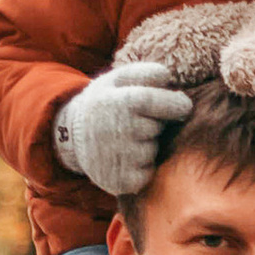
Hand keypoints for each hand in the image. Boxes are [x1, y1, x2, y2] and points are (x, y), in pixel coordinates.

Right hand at [54, 61, 192, 195]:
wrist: (71, 137)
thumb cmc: (104, 104)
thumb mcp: (117, 80)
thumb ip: (145, 73)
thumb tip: (168, 78)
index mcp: (116, 102)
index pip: (152, 100)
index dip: (174, 103)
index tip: (182, 105)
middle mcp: (116, 131)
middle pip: (157, 127)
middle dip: (157, 124)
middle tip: (138, 122)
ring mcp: (118, 158)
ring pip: (152, 150)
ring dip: (147, 145)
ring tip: (126, 140)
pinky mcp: (121, 182)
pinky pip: (147, 173)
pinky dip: (142, 167)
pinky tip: (125, 158)